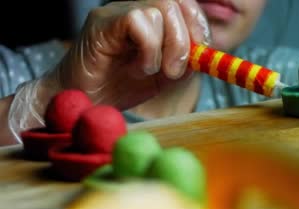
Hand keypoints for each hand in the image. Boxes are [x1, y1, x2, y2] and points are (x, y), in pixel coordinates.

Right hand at [7, 0, 210, 141]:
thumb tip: (204, 54)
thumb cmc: (121, 85)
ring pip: (158, 10)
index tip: (201, 52)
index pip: (185, 4)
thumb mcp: (164, 75)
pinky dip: (148, 48)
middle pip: (175, 2)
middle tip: (176, 70)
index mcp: (153, 19)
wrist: (86, 101)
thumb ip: (185, 62)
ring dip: (164, 47)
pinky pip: (138, 20)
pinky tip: (138, 67)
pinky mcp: (102, 22)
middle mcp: (135, 8)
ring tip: (150, 70)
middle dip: (184, 39)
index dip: (199, 25)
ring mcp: (117, 12)